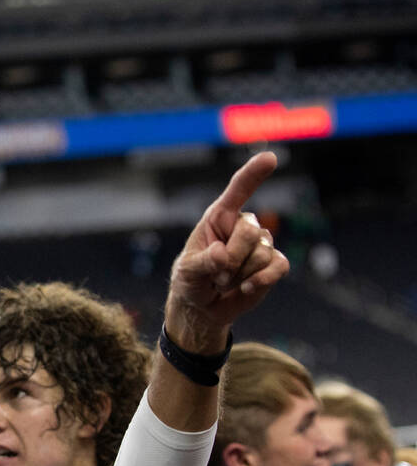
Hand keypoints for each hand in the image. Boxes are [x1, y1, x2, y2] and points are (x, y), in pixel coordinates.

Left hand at [166, 152, 288, 352]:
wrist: (203, 306)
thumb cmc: (190, 280)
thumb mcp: (187, 271)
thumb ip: (202, 263)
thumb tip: (222, 256)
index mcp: (219, 217)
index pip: (238, 190)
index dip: (253, 174)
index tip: (270, 158)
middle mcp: (243, 226)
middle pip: (252, 231)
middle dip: (232, 258)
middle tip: (216, 274)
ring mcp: (260, 244)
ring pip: (263, 253)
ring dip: (240, 274)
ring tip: (224, 281)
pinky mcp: (273, 264)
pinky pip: (278, 267)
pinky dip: (261, 280)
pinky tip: (246, 287)